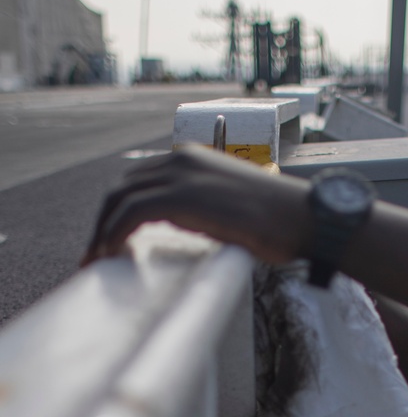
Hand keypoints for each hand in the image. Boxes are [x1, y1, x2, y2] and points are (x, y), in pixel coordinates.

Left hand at [82, 144, 311, 265]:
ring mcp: (180, 176)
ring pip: (118, 199)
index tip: (113, 237)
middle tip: (98, 251)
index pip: (139, 180)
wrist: (302, 217)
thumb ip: (204, 205)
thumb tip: (188, 229)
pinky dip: (113, 234)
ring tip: (97, 258)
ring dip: (101, 230)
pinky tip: (111, 254)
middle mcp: (181, 160)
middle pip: (122, 187)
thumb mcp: (233, 202)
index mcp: (192, 157)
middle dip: (104, 220)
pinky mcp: (181, 196)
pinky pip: (129, 214)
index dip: (120, 210)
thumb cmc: (280, 219)